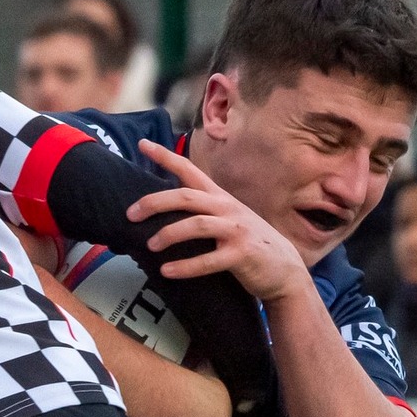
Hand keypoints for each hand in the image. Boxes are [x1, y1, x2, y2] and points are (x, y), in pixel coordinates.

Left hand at [128, 139, 311, 304]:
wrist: (285, 271)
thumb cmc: (248, 245)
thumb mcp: (228, 220)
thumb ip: (203, 211)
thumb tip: (166, 210)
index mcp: (220, 198)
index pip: (190, 170)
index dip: (165, 156)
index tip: (142, 145)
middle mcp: (227, 209)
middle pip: (186, 197)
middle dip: (155, 202)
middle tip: (131, 213)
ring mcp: (236, 231)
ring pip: (196, 225)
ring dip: (168, 234)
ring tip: (149, 246)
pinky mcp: (241, 255)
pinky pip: (209, 260)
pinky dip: (185, 267)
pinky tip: (166, 271)